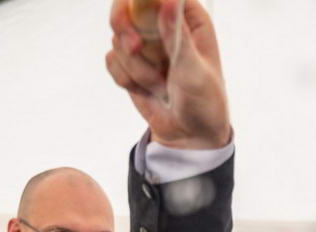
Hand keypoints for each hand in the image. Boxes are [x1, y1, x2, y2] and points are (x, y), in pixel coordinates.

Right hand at [107, 0, 232, 148]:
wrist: (191, 135)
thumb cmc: (204, 102)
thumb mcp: (194, 70)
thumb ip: (176, 35)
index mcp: (190, 18)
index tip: (136, 18)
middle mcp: (165, 24)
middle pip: (127, 6)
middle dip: (125, 28)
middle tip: (135, 48)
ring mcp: (146, 42)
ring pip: (118, 37)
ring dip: (135, 67)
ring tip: (160, 86)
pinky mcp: (130, 61)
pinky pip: (111, 60)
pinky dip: (126, 78)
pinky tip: (147, 90)